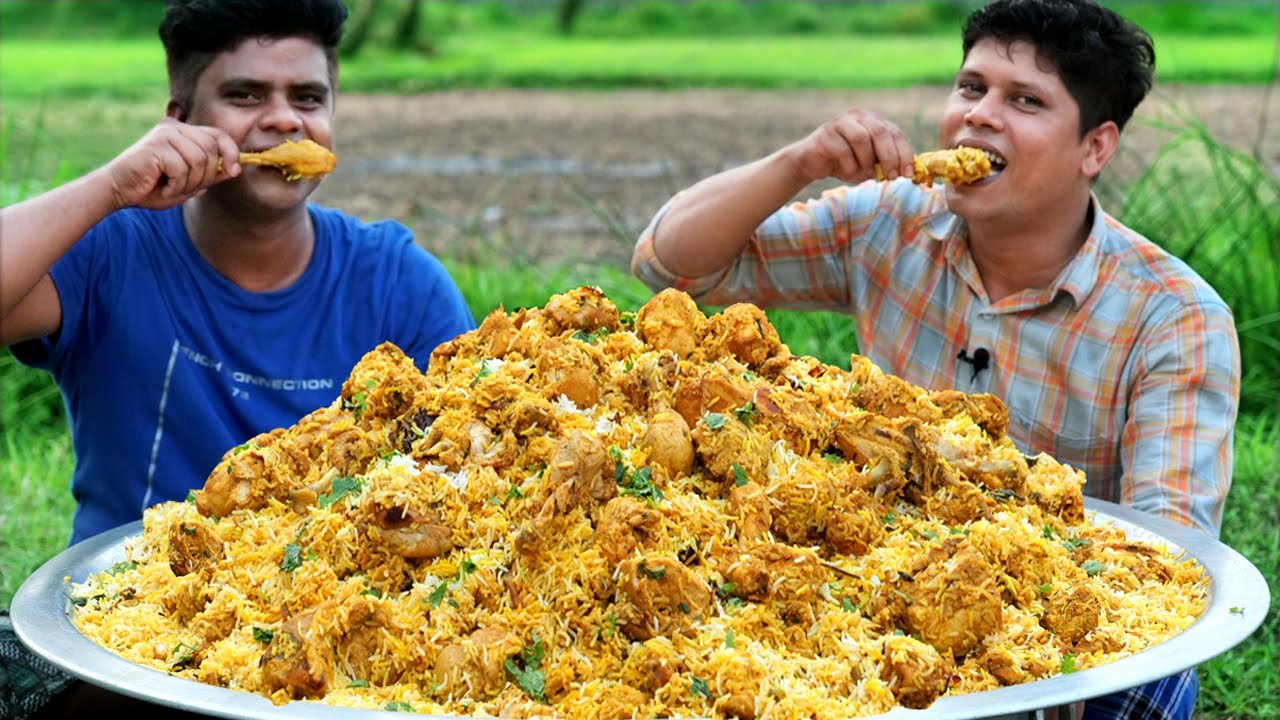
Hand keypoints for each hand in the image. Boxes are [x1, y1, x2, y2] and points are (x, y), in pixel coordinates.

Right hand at [105, 118, 241, 209]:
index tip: (234, 171)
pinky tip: (162, 187)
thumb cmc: (152, 188)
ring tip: (171, 188)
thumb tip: (235, 170)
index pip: (219, 135)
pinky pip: (182, 168)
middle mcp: (175, 128)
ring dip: (189, 183)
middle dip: (206, 176)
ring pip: (199, 160)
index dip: (231, 153)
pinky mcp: (156, 145)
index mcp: (184, 133)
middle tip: (185, 188)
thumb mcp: (188, 183)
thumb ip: (209, 175)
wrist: (118, 190)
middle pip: (211, 149)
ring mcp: (165, 134)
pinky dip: (176, 185)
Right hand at [786, 108, 913, 183]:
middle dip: (889, 158)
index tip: (908, 174)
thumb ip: (885, 163)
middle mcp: (859, 116)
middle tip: (891, 177)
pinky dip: (849, 166)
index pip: (895, 133)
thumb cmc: (844, 164)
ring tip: (864, 174)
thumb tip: (908, 173)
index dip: (904, 153)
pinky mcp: (825, 134)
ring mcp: (840, 122)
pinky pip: (843, 150)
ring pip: (862, 139)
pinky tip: (847, 173)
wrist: (810, 164)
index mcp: (874, 121)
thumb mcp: (869, 164)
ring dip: (866, 162)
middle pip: (881, 133)